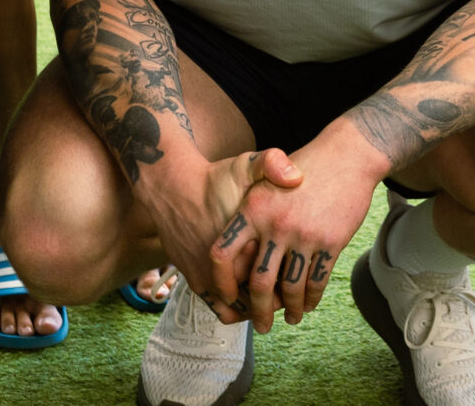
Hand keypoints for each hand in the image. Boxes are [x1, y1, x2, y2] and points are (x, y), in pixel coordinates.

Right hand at [149, 146, 301, 327]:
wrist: (172, 190)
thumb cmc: (213, 180)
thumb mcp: (244, 165)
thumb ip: (271, 164)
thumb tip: (296, 175)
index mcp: (246, 242)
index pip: (279, 278)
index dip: (294, 284)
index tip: (302, 278)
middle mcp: (228, 266)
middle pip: (261, 298)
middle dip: (277, 300)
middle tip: (289, 294)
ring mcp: (209, 278)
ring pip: (240, 308)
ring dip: (255, 307)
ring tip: (267, 297)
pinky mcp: (196, 282)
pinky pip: (219, 308)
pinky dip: (234, 309)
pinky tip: (246, 298)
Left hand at [217, 126, 387, 330]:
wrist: (348, 155)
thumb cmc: (306, 168)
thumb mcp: (267, 178)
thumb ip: (250, 215)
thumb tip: (240, 258)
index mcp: (252, 209)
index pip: (222, 253)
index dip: (221, 281)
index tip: (227, 297)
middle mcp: (275, 224)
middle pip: (259, 282)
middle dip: (259, 310)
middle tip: (260, 324)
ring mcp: (304, 234)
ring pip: (290, 287)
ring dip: (290, 309)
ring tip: (289, 317)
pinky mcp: (329, 241)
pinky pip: (316, 280)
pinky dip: (312, 298)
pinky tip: (309, 303)